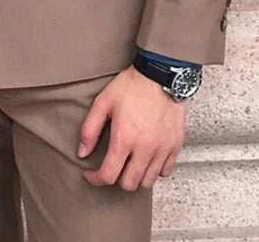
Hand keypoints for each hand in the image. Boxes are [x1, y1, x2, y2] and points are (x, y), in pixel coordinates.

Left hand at [77, 65, 185, 189]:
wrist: (160, 74)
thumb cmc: (132, 86)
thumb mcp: (103, 102)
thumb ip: (90, 129)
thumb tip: (82, 152)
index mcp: (124, 138)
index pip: (109, 175)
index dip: (95, 179)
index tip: (91, 174)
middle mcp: (145, 148)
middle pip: (129, 184)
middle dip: (116, 179)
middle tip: (111, 166)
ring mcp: (162, 148)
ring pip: (148, 181)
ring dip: (136, 176)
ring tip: (129, 163)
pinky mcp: (175, 145)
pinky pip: (165, 171)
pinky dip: (155, 170)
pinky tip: (147, 158)